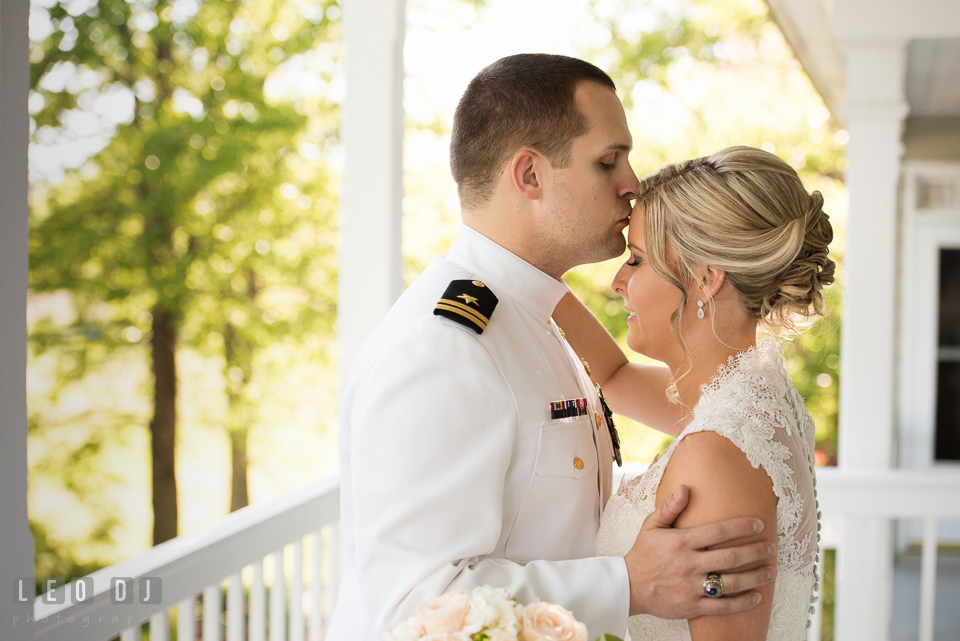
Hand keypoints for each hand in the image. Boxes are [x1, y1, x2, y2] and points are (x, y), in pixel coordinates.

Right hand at [624, 485, 776, 617]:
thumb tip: (686, 488)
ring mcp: (691, 587)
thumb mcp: (651, 525)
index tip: (759, 524)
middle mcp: (688, 564)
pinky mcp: (692, 607)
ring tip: (771, 571)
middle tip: (772, 548)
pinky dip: (743, 602)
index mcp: (681, 542)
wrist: (628, 586)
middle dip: (755, 551)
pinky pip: (723, 606)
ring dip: (755, 577)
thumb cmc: (642, 554)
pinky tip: (757, 596)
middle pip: (731, 557)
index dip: (741, 527)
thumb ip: (670, 507)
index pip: (718, 531)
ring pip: (731, 583)